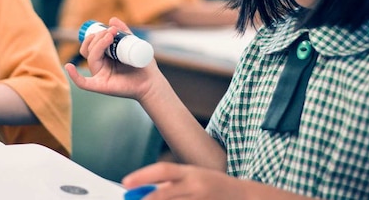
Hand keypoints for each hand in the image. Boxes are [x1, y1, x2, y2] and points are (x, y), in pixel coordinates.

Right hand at [64, 17, 156, 100]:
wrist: (152, 82)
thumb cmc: (144, 66)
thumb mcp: (133, 44)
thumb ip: (124, 32)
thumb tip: (111, 19)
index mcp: (104, 58)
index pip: (91, 46)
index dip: (96, 35)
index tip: (111, 28)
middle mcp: (99, 67)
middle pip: (88, 50)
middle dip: (97, 38)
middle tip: (112, 32)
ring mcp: (99, 76)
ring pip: (90, 58)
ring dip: (98, 44)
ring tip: (111, 36)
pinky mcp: (101, 86)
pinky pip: (83, 83)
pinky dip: (75, 76)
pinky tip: (69, 67)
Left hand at [122, 163, 268, 199]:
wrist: (243, 196)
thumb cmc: (212, 185)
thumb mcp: (192, 177)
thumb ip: (170, 183)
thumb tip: (143, 189)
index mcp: (190, 172)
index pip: (163, 170)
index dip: (143, 175)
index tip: (126, 182)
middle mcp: (195, 185)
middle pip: (165, 194)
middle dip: (146, 199)